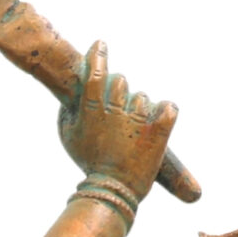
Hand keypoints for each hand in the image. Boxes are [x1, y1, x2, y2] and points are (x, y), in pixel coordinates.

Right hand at [58, 41, 177, 196]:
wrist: (112, 191)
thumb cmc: (89, 163)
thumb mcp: (68, 138)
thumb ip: (68, 112)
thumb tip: (72, 94)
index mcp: (92, 110)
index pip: (96, 73)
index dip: (97, 56)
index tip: (100, 45)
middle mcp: (115, 110)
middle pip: (122, 81)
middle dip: (120, 92)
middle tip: (118, 113)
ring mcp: (139, 118)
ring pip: (144, 98)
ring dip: (140, 111)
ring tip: (133, 136)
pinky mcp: (160, 128)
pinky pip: (169, 106)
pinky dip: (166, 113)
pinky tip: (159, 125)